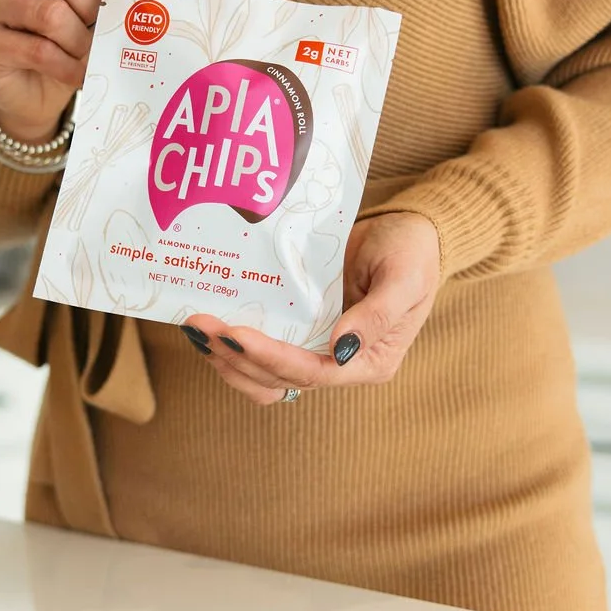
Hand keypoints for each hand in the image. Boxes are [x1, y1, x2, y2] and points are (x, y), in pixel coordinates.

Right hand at [0, 0, 149, 142]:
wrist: (30, 88)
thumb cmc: (63, 35)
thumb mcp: (86, 1)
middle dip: (93, 0)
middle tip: (106, 26)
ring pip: (49, 13)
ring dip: (82, 40)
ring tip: (90, 54)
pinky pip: (38, 51)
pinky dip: (70, 66)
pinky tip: (79, 74)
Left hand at [184, 213, 441, 405]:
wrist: (408, 231)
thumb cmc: (414, 254)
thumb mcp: (406, 278)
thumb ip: (378, 314)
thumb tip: (341, 349)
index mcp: (368, 361)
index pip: (312, 373)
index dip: (271, 358)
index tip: (236, 334)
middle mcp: (337, 364)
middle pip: (277, 379)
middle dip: (236, 356)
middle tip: (200, 324)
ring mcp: (315, 349)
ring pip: (261, 374)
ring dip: (226, 358)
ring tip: (196, 328)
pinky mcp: (298, 330)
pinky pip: (260, 350)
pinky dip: (232, 344)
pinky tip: (209, 325)